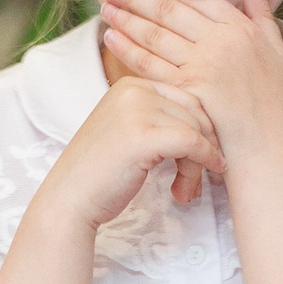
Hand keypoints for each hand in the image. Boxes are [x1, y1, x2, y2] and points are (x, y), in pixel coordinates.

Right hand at [32, 66, 226, 228]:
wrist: (69, 198)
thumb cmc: (100, 174)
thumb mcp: (130, 132)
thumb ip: (160, 121)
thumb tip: (213, 129)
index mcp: (130, 85)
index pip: (188, 98)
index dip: (202, 130)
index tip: (200, 159)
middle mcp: (134, 89)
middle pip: (196, 111)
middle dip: (204, 146)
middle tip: (193, 180)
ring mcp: (137, 110)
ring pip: (196, 129)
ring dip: (198, 164)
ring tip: (184, 190)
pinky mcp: (143, 135)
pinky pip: (192, 143)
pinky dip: (201, 163)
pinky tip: (191, 185)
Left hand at [96, 0, 282, 158]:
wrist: (267, 146)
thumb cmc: (272, 101)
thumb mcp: (276, 50)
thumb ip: (262, 12)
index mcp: (241, 28)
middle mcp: (222, 42)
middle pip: (169, 11)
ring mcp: (204, 66)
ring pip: (156, 34)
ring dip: (126, 18)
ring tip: (105, 7)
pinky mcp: (188, 89)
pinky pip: (151, 64)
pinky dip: (128, 48)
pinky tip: (111, 37)